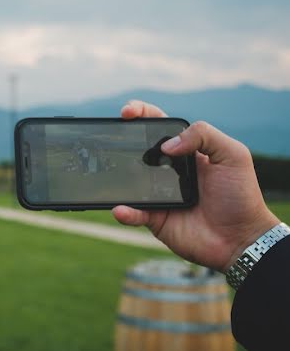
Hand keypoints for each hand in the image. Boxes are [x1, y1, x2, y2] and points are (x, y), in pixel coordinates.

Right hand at [112, 100, 278, 271]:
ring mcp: (159, 193)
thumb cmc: (240, 195)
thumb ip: (204, 136)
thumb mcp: (233, 155)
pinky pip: (133, 213)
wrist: (240, 238)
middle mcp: (169, 170)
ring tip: (111, 171)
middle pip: (138, 148)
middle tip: (112, 134)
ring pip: (129, 180)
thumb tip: (166, 145)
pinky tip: (122, 208)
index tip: (127, 112)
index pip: (160, 125)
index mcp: (188, 150)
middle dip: (122, 138)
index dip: (142, 114)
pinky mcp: (154, 217)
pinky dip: (125, 211)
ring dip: (117, 175)